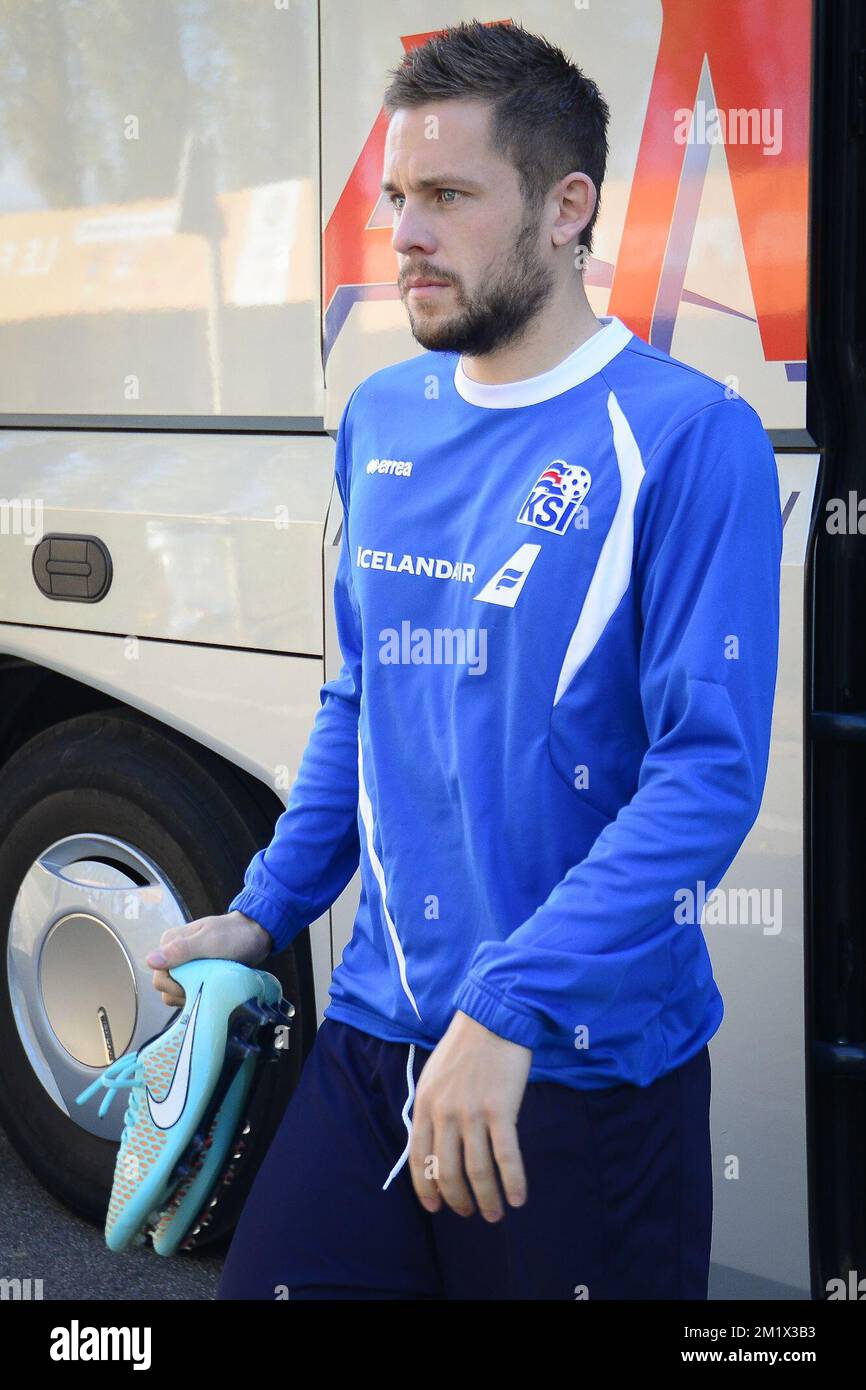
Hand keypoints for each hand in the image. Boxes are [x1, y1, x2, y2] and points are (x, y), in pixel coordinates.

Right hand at [145, 910, 272, 1006]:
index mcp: (170, 943)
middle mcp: (173, 955)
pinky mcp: (196, 974)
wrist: (256, 934)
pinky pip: (188, 992)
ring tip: (212, 986)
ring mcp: (184, 965)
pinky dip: (198, 994)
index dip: (176, 987)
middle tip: (208, 984)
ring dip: (192, 994)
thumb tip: (150, 961)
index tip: (198, 984)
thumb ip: (181, 950)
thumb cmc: (234, 935)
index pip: (160, 978)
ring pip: (176, 993)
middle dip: (185, 992)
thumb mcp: (209, 942)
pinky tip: (212, 990)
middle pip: (166, 988)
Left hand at [408, 1010, 530, 1222]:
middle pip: (448, 1171)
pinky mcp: (500, 1110)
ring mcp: (472, 1113)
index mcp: (425, 1105)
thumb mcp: (435, 1075)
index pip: (419, 1159)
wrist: (493, 1018)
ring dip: (487, 1199)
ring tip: (494, 1213)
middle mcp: (444, 1113)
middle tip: (470, 1212)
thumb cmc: (466, 1046)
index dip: (427, 1189)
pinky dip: (513, 1181)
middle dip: (458, 1200)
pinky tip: (518, 1198)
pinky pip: (506, 1156)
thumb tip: (435, 1144)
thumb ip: (432, 1108)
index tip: (435, 1207)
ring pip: (477, 1171)